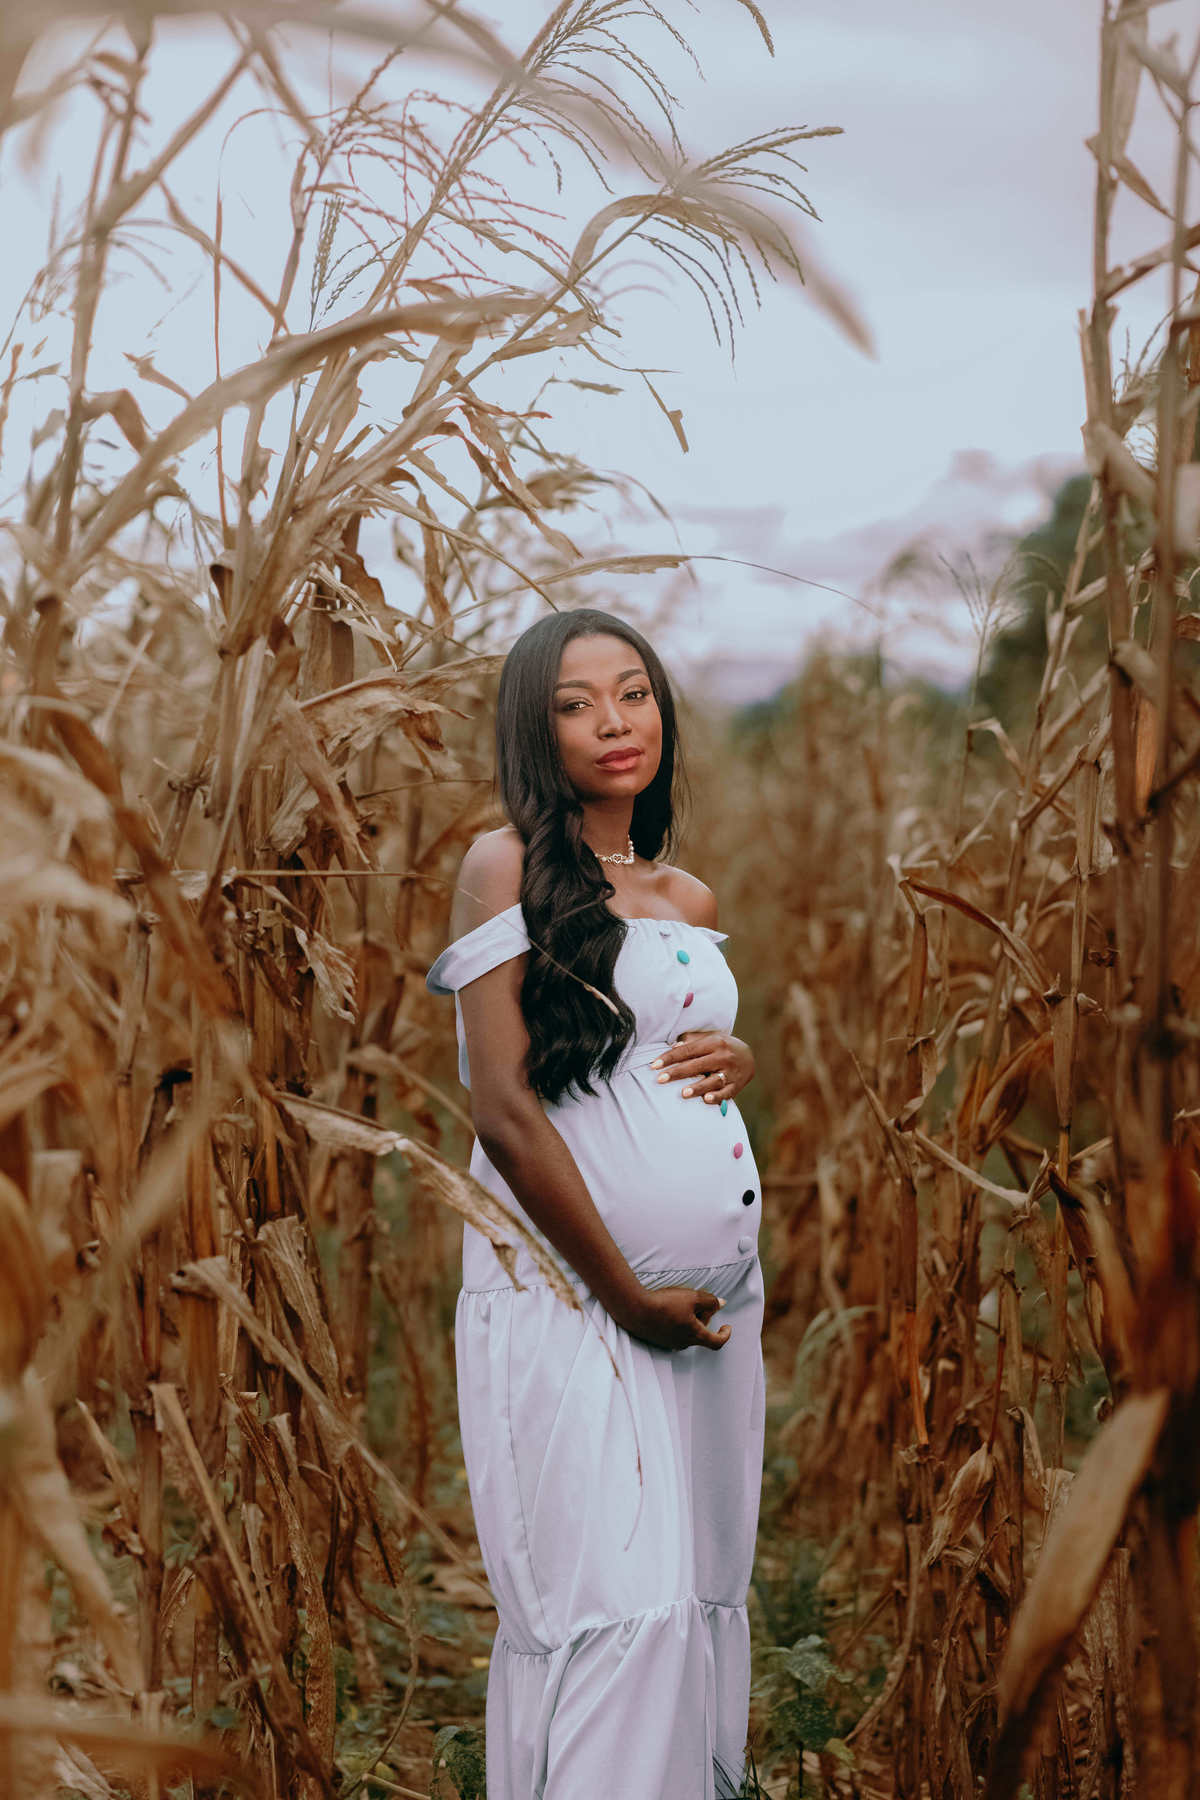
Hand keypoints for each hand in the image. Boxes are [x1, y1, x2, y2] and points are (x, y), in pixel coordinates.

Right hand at [616, 1284, 730, 1351]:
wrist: (635, 1309)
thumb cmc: (665, 1304)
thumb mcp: (692, 1297)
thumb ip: (710, 1301)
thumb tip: (721, 1303)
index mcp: (695, 1335)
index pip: (716, 1342)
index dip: (725, 1335)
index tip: (727, 1326)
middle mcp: (683, 1342)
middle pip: (701, 1333)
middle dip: (705, 1317)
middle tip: (699, 1301)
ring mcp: (669, 1342)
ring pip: (688, 1331)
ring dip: (691, 1318)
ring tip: (683, 1301)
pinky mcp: (659, 1338)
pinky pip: (675, 1331)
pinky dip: (679, 1321)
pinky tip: (670, 1307)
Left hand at [649, 1030, 754, 1104]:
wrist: (749, 1056)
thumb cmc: (721, 1046)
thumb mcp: (709, 1038)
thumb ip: (691, 1041)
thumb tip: (672, 1047)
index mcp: (714, 1042)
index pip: (688, 1050)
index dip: (670, 1058)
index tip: (654, 1065)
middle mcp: (723, 1056)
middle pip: (697, 1065)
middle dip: (677, 1073)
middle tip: (660, 1080)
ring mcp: (731, 1072)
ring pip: (712, 1081)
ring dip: (698, 1087)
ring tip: (683, 1093)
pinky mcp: (737, 1085)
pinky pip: (726, 1093)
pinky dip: (717, 1097)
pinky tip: (706, 1100)